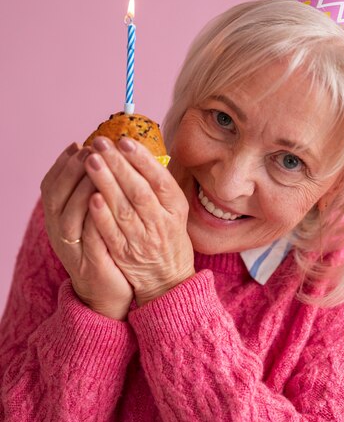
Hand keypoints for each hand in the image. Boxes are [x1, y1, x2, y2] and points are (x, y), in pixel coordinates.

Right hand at [40, 143, 133, 319]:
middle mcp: (59, 233)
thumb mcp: (92, 219)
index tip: (78, 144)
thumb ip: (91, 193)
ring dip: (81, 189)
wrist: (107, 292)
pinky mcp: (89, 264)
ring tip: (97, 168)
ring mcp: (72, 250)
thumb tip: (99, 158)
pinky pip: (87, 238)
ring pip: (69, 215)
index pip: (50, 186)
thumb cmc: (103, 247)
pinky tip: (103, 200)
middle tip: (90, 150)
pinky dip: (93, 218)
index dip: (62, 164)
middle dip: (72, 170)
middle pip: (55, 197)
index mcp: (58, 220)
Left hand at [84, 136, 194, 305]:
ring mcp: (142, 240)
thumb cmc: (167, 236)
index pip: (160, 180)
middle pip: (139, 191)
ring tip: (91, 160)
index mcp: (175, 208)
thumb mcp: (173, 210)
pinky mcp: (124, 254)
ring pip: (123, 209)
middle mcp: (160, 223)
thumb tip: (137, 150)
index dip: (143, 160)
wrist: (167, 280)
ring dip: (106, 183)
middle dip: (119, 165)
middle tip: (100, 143)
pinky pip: (111, 233)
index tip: (125, 141)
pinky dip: (101, 215)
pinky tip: (91, 196)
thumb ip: (158, 184)